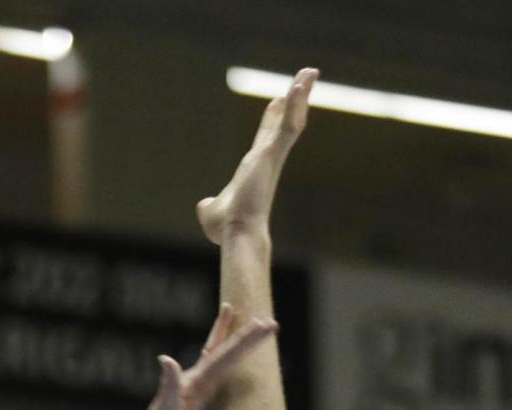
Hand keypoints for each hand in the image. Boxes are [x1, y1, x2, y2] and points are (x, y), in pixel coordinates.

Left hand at [123, 303, 276, 409]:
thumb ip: (169, 387)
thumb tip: (166, 359)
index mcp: (194, 382)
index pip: (224, 356)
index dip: (245, 340)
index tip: (266, 325)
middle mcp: (195, 383)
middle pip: (222, 352)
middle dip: (243, 335)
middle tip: (265, 320)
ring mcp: (196, 395)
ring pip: (217, 361)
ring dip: (228, 342)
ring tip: (235, 322)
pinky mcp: (198, 408)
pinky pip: (217, 382)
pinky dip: (224, 370)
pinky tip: (226, 367)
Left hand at [197, 67, 316, 242]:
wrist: (237, 234)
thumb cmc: (228, 229)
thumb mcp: (212, 212)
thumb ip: (208, 206)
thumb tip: (203, 206)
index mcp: (255, 168)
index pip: (267, 137)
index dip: (273, 118)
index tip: (278, 100)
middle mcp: (267, 159)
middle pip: (284, 122)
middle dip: (294, 99)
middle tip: (304, 77)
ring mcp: (272, 156)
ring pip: (292, 120)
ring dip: (300, 95)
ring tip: (309, 73)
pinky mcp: (272, 154)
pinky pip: (288, 125)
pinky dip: (295, 105)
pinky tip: (299, 86)